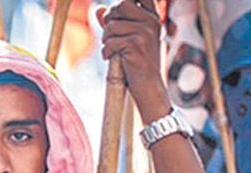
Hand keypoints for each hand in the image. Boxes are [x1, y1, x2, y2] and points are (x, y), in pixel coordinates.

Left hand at [97, 0, 170, 121]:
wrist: (148, 86)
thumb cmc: (136, 64)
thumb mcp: (127, 40)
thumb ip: (114, 23)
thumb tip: (98, 9)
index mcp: (152, 18)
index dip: (123, 1)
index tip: (115, 13)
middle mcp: (151, 21)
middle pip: (120, 5)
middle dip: (109, 20)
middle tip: (110, 37)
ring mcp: (145, 32)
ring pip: (111, 26)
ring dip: (105, 40)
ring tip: (113, 51)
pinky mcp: (136, 44)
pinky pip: (110, 42)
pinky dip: (106, 52)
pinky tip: (112, 59)